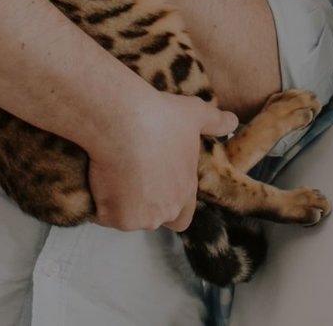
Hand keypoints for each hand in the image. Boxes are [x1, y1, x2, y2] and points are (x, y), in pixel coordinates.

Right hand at [84, 88, 238, 231]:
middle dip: (143, 202)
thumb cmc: (162, 117)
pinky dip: (99, 202)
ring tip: (114, 173)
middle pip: (152, 216)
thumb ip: (215, 122)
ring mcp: (138, 217)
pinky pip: (102, 214)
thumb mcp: (196, 114)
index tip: (156, 187)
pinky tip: (99, 177)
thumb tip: (232, 121)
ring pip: (127, 216)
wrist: (124, 122)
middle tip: (131, 174)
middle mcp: (165, 211)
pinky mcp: (112, 217)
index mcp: (185, 192)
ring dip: (121, 203)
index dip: (169, 205)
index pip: (182, 218)